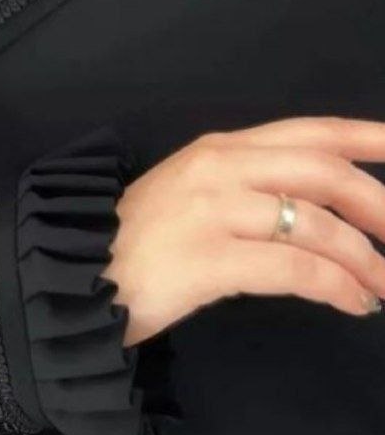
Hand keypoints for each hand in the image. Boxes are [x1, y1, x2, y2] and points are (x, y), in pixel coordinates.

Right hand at [102, 116, 384, 346]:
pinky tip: (351, 303)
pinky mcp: (207, 258)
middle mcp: (219, 168)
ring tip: (381, 285)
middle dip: (378, 204)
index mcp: (220, 148)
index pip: (309, 132)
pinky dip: (335, 286)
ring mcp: (211, 210)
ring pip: (313, 223)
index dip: (366, 136)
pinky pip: (293, 267)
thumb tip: (321, 212)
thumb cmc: (142, 238)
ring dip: (363, 258)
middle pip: (321, 172)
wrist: (80, 276)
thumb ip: (251, 188)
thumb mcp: (196, 195)